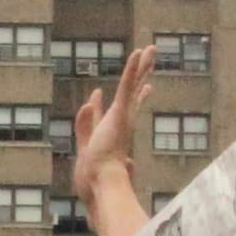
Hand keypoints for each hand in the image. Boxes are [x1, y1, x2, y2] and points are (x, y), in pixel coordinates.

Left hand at [70, 44, 154, 202]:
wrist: (100, 186)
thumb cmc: (93, 182)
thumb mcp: (84, 153)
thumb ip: (85, 131)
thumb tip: (90, 114)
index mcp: (116, 133)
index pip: (128, 110)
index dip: (136, 97)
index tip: (146, 88)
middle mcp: (122, 123)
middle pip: (135, 94)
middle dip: (143, 76)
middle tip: (152, 60)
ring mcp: (123, 118)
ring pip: (133, 86)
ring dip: (141, 66)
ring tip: (150, 48)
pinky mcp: (120, 114)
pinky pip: (127, 87)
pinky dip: (133, 69)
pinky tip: (140, 52)